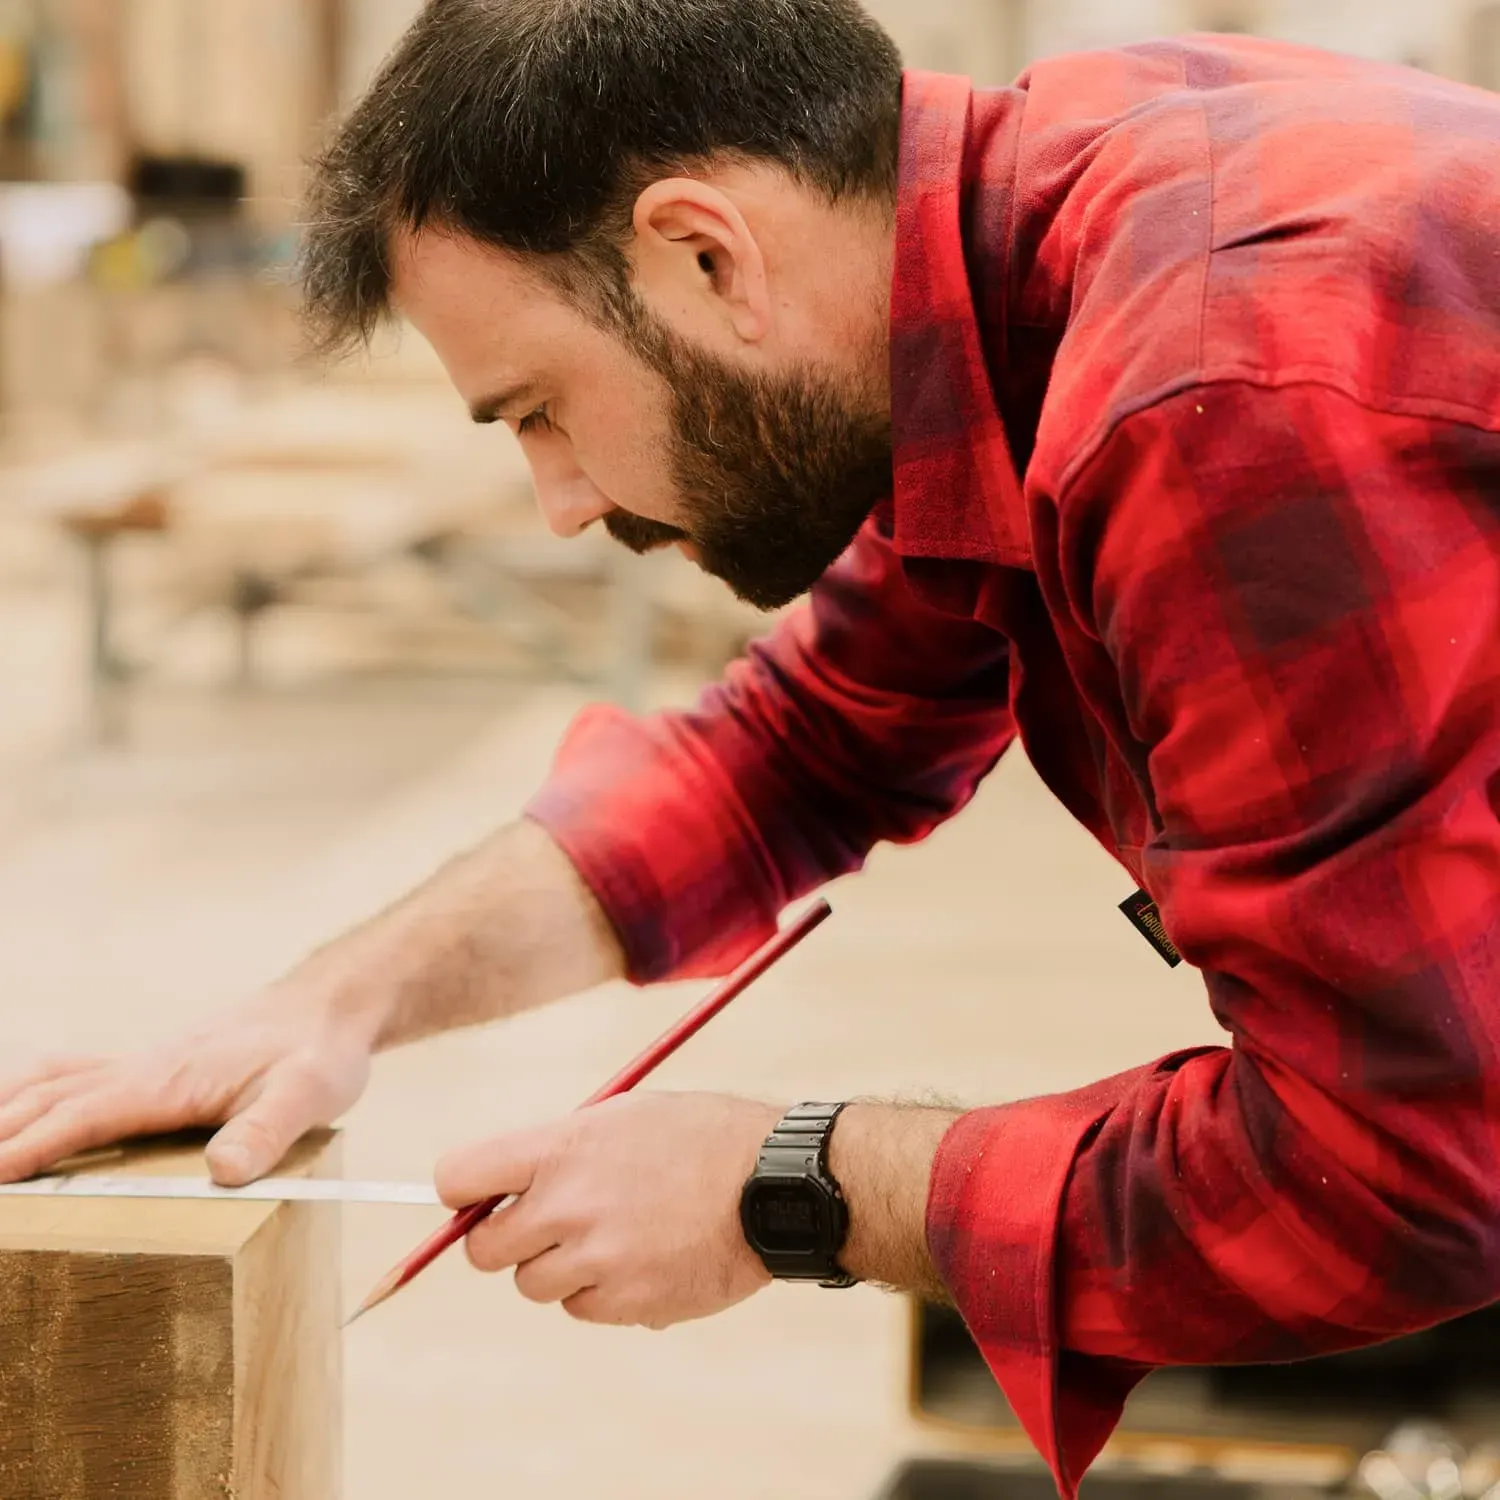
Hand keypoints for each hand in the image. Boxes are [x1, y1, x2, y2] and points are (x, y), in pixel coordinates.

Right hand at [0, 982, 378, 1186]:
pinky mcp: (156, 1067)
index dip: (31, 1148)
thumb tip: (224, 1172)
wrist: (328, 1009)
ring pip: (56, 1081)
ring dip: (9, 1106)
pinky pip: (78, 1076)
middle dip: (2, 1132)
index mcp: (168, 1081)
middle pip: (50, 1098)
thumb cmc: (317, 1052)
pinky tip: (25, 1104)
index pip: (82, 1116)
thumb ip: (266, 1132)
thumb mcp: (307, 1094)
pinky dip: (37, 1092)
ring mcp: (146, 1065)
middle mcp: (144, 1069)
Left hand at [436, 1092, 782, 1329]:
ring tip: (612, 1234)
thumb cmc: (703, 1137)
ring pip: (532, 1283)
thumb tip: (503, 1185)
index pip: (458, 1176)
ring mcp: (597, 1261)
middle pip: (483, 1248)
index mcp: (563, 1148)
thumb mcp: (626, 1115)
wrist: (775, 1185)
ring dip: (557, 1265)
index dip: (460, 1191)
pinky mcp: (626, 1304)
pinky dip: (600, 1291)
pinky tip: (644, 1258)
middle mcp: (569, 1206)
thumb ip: (561, 1148)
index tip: (475, 1196)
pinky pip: (580, 1308)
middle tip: (544, 1222)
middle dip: (504, 1237)